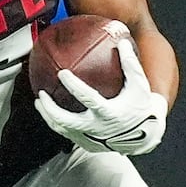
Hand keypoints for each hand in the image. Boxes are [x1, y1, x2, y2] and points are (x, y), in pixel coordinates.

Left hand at [35, 39, 167, 155]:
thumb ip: (130, 63)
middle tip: (41, 94)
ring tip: (39, 102)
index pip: (87, 98)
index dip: (73, 85)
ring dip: (48, 116)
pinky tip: (50, 112)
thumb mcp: (139, 84)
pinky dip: (56, 123)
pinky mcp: (88, 145)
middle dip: (50, 108)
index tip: (62, 73)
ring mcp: (91, 139)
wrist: (146, 135)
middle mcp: (97, 128)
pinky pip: (67, 134)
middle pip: (66, 121)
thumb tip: (123, 42)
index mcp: (109, 113)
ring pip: (62, 130)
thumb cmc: (141, 105)